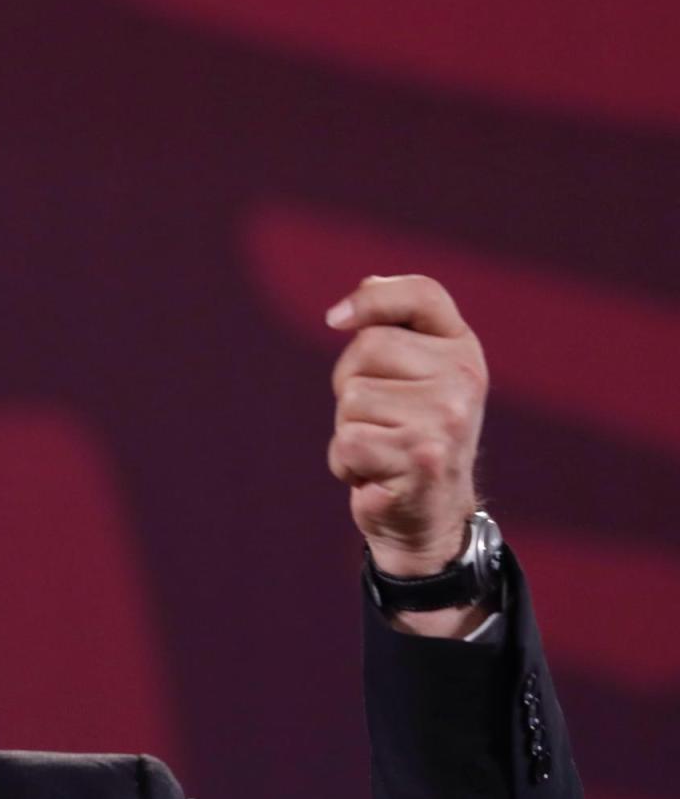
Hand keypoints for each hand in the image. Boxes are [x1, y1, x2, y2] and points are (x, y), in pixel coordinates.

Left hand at [326, 275, 487, 578]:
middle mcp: (463, 378)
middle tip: (378, 420)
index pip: (422, 295)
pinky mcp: (422, 457)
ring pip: (351, 399)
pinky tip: (375, 475)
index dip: (373, 298)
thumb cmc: (408, 438)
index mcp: (462, 350)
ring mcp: (446, 418)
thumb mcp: (412, 378)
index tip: (333, 320)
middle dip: (350, 385)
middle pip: (366, 349)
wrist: (428, 517)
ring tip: (380, 450)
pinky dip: (345, 463)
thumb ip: (395, 330)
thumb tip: (366, 281)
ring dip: (348, 430)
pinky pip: (347, 441)